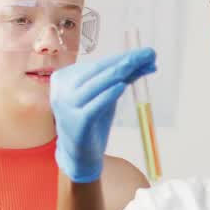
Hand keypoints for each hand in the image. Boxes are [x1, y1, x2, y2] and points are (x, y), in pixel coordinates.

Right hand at [51, 48, 156, 182]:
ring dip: (118, 73)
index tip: (145, 53)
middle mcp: (63, 90)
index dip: (122, 58)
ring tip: (135, 64)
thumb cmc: (93, 121)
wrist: (79, 155)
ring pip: (96, 85)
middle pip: (98, 71)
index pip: (98, 64)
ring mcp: (68, 107)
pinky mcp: (78, 123)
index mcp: (65, 79)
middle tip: (147, 54)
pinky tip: (122, 86)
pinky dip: (108, 94)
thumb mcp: (106, 97)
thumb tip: (147, 62)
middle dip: (125, 61)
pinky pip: (95, 105)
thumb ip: (122, 79)